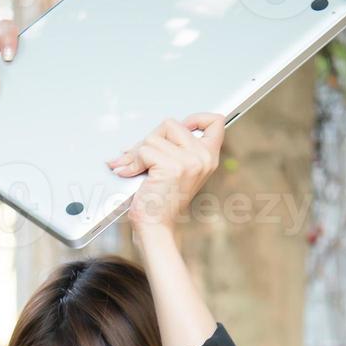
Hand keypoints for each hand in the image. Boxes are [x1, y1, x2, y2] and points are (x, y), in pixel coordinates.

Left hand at [106, 114, 224, 232]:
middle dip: (150, 140)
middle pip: (172, 124)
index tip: (182, 126)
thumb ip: (173, 149)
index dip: (196, 117)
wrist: (156, 228)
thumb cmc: (161, 203)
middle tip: (141, 159)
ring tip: (136, 170)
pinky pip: (144, 151)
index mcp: (208, 157)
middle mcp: (202, 157)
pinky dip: (132, 163)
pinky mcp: (172, 167)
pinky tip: (129, 174)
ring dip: (137, 154)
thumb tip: (152, 133)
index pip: (215, 121)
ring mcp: (189, 161)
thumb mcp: (175, 172)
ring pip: (153, 137)